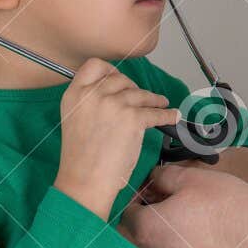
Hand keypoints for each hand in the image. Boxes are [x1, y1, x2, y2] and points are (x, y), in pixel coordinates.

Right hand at [53, 58, 179, 219]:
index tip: (120, 80)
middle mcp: (93, 94)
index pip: (94, 66)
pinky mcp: (132, 118)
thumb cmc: (81, 159)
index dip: (110, 71)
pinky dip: (167, 114)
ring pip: (141, 94)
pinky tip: (172, 116)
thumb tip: (116, 95)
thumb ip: (91, 104)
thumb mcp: (76, 121)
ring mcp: (113, 104)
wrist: (84, 181)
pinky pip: (155, 112)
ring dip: (153, 99)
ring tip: (161, 103)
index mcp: (75, 95)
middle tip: (140, 98)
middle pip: (121, 79)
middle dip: (133, 88)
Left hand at [121, 164, 247, 247]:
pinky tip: (211, 239)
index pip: (127, 216)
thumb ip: (164, 177)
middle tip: (173, 203)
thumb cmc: (229, 205)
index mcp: (152, 230)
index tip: (148, 193)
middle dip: (153, 221)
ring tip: (197, 221)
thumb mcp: (191, 177)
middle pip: (145, 238)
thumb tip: (155, 178)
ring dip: (174, 239)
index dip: (136, 201)